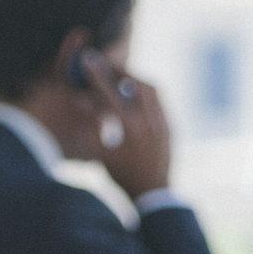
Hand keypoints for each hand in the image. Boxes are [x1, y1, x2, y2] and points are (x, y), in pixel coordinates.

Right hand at [90, 65, 172, 201]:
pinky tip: (136, 95)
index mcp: (131, 129)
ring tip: (122, 79)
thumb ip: (90, 126)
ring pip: (153, 90)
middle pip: (137, 83)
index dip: (97, 74)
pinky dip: (147, 93)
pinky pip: (160, 101)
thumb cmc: (122, 175)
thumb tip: (81, 101)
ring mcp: (165, 124)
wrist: (153, 194)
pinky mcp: (171, 127)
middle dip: (121, 71)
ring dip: (136, 80)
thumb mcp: (100, 154)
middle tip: (108, 65)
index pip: (111, 93)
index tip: (89, 59)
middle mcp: (151, 122)